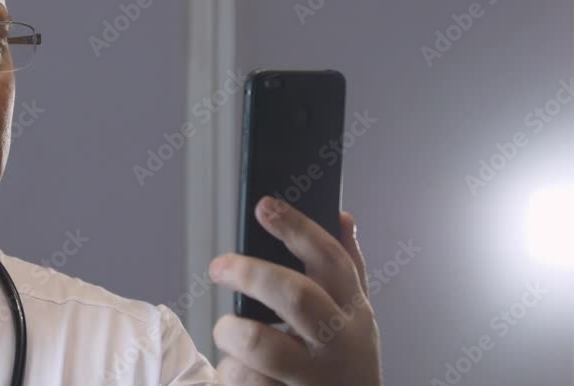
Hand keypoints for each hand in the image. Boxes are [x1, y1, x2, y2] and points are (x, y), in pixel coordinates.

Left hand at [208, 196, 382, 385]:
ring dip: (231, 332)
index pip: (331, 259)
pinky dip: (232, 373)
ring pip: (258, 341)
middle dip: (252, 273)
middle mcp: (338, 343)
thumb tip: (343, 217)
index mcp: (354, 313)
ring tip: (229, 333)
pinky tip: (245, 373)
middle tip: (219, 266)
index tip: (264, 205)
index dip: (298, 228)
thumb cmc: (341, 364)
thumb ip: (347, 270)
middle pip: (295, 295)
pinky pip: (243, 379)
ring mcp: (314, 377)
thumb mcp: (353, 318)